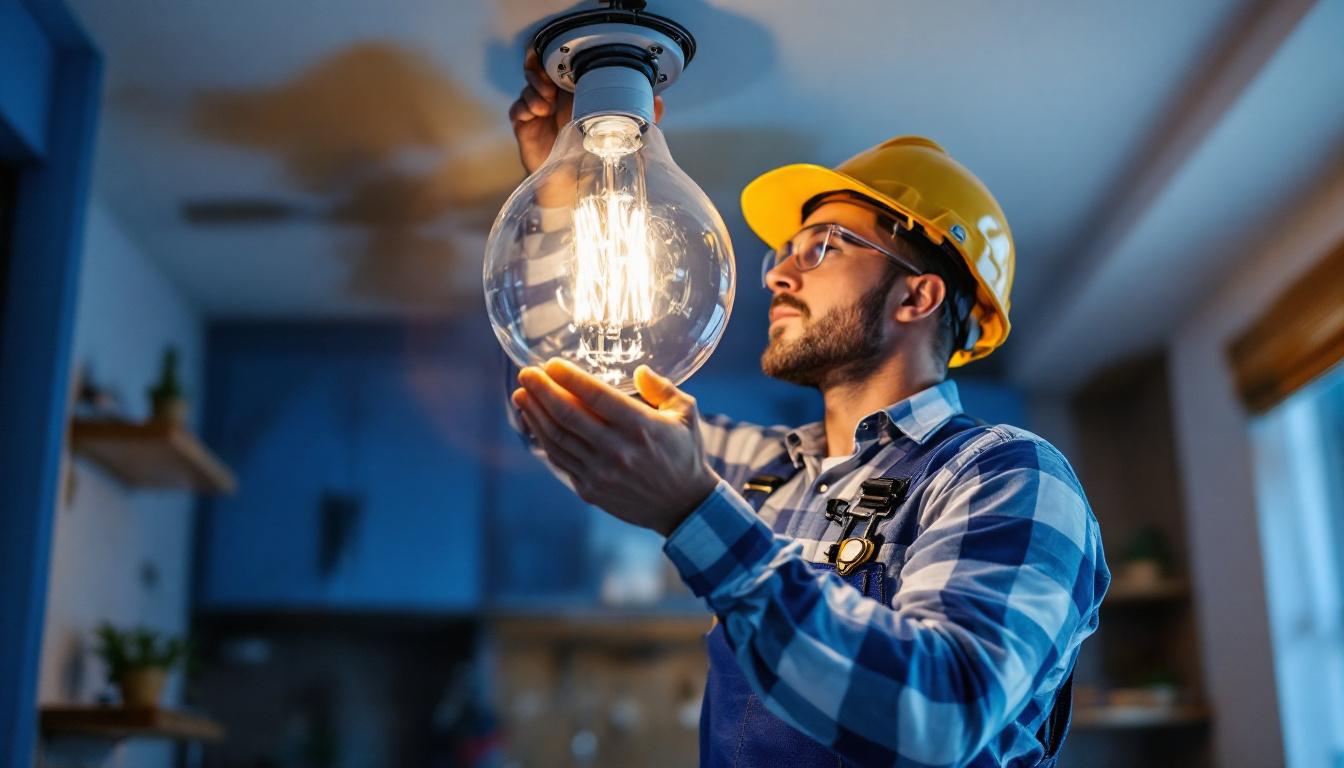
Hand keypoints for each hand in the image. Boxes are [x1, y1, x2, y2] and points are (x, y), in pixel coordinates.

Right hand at [508, 49, 665, 174]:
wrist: (572, 188)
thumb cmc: (595, 158)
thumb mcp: (622, 136)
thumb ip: (640, 118)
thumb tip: (659, 103)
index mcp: (578, 95)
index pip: (565, 68)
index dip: (561, 63)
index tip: (565, 70)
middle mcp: (558, 100)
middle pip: (542, 70)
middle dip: (541, 72)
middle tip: (548, 87)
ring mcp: (540, 112)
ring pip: (529, 86)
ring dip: (534, 91)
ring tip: (544, 105)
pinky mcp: (526, 126)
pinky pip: (517, 108)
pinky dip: (524, 107)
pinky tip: (536, 114)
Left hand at [512, 359, 718, 536]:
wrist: (683, 506)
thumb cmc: (685, 454)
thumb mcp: (686, 414)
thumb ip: (662, 388)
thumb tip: (639, 370)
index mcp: (642, 427)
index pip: (596, 396)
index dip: (569, 378)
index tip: (551, 364)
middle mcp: (618, 450)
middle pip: (568, 416)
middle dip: (542, 391)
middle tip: (526, 373)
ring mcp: (601, 473)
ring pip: (557, 439)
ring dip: (535, 414)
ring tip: (522, 394)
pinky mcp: (590, 490)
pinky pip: (560, 460)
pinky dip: (543, 439)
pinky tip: (535, 422)